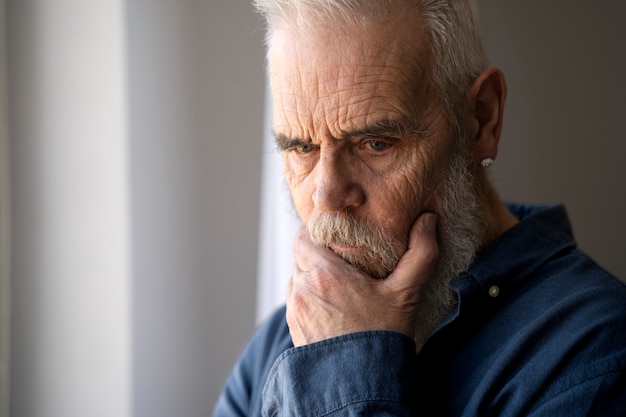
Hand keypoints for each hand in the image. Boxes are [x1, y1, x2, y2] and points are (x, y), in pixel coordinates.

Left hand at [286, 212, 438, 346]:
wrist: (361, 384)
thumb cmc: (383, 337)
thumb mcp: (406, 294)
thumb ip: (420, 254)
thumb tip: (428, 220)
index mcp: (325, 273)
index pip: (302, 237)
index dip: (316, 234)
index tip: (334, 238)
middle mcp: (303, 288)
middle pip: (301, 258)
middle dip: (318, 256)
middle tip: (342, 262)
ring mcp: (296, 309)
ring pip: (298, 279)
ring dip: (312, 278)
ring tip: (338, 287)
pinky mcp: (294, 328)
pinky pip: (297, 301)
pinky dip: (310, 299)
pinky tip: (332, 309)